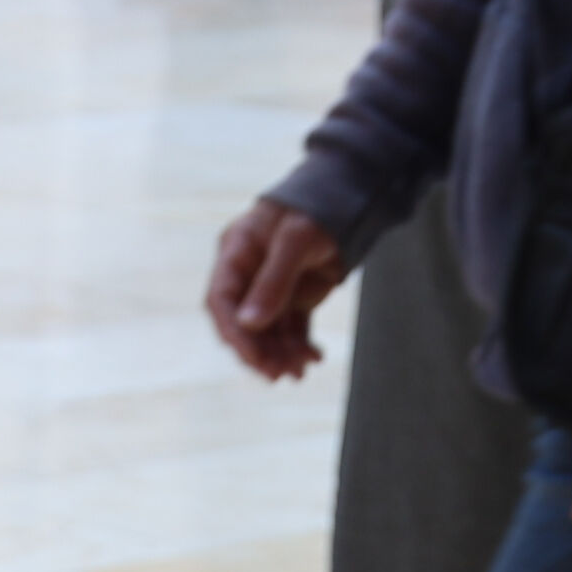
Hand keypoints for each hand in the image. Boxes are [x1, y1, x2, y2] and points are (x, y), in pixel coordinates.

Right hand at [206, 199, 348, 378]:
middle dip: (258, 350)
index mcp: (236, 253)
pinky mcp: (294, 297)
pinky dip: (299, 346)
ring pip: (267, 331)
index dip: (233, 332)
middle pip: (242, 322)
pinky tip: (313, 358)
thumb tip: (248, 324)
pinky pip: (290, 329)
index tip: (252, 358)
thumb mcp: (296, 239)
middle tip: (278, 373)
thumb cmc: (316, 208)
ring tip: (300, 371)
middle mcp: (248, 274)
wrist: (350, 198)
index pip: (221, 300)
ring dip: (280, 354)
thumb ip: (273, 280)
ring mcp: (271, 287)